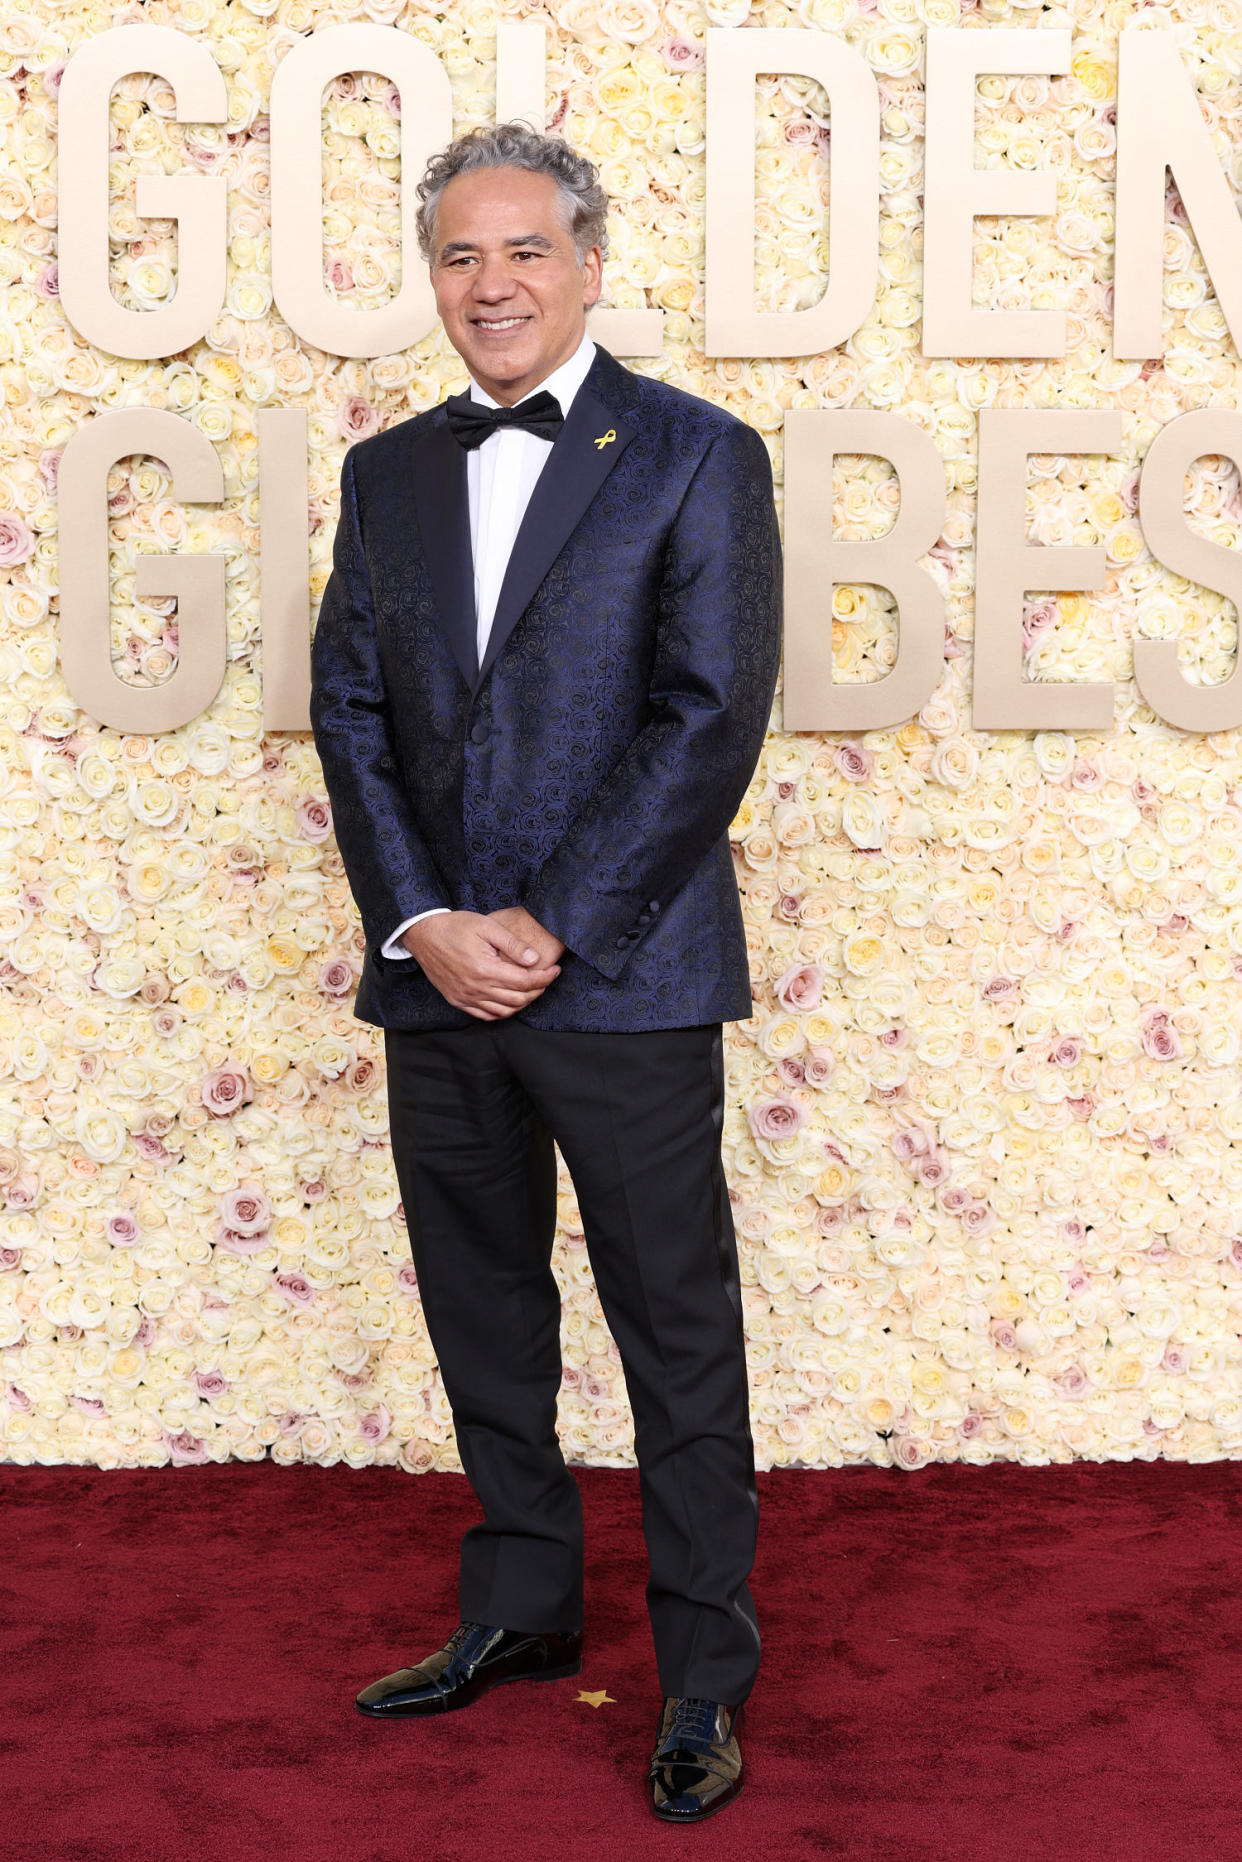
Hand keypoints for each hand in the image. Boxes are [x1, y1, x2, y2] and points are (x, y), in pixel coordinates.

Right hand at [401, 908, 562, 1020]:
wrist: (423, 934)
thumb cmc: (455, 926)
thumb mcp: (487, 927)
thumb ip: (512, 944)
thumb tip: (535, 959)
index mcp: (485, 970)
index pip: (525, 982)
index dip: (545, 977)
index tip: (555, 970)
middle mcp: (475, 988)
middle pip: (518, 999)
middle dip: (538, 990)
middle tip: (546, 978)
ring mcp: (465, 997)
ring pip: (504, 1011)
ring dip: (523, 1003)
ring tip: (532, 989)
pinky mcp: (457, 1000)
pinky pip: (485, 1015)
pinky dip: (502, 1012)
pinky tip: (510, 1001)